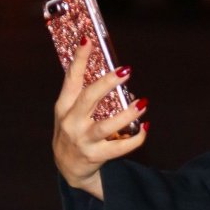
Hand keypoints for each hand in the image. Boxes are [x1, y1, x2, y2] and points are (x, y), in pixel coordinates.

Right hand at [52, 40, 147, 198]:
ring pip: (106, 125)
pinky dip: (136, 138)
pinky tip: (146, 128)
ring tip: (143, 102)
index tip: (88, 41)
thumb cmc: (73, 133)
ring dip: (127, 113)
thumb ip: (83, 95)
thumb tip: (111, 71)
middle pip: (89, 98)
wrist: (68, 168)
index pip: (71, 79)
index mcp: (63, 107)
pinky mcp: (96, 155)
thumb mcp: (70, 112)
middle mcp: (71, 122)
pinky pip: (120, 147)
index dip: (79, 60)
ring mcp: (83, 140)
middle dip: (108, 83)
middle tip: (126, 70)